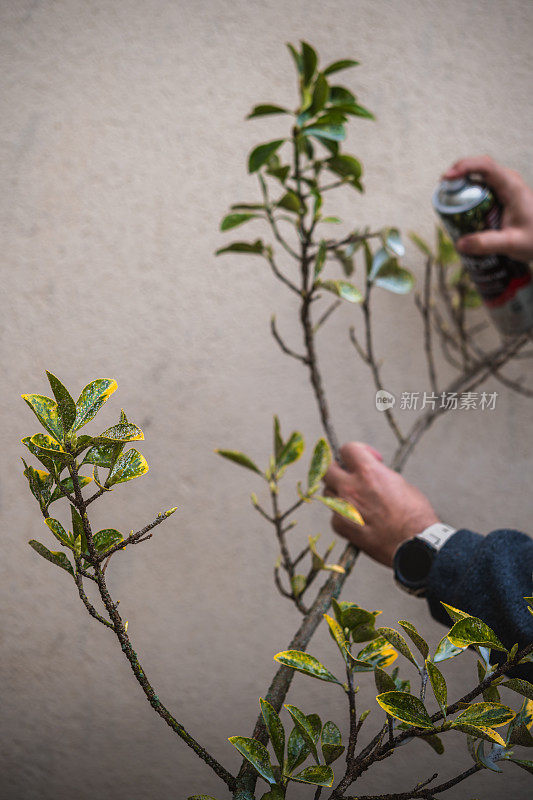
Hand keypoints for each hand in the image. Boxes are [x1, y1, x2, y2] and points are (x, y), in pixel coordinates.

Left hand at [323, 442, 438, 567]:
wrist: (415, 545)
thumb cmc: (414, 515)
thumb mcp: (400, 484)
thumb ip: (379, 475)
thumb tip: (372, 475)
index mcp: (368, 472)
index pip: (347, 449)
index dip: (358, 451)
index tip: (369, 459)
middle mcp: (350, 487)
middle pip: (328, 469)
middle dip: (338, 469)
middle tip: (350, 475)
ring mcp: (342, 507)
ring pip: (328, 493)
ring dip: (339, 493)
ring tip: (357, 500)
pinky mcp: (341, 526)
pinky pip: (334, 515)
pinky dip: (343, 516)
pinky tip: (358, 520)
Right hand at [442, 155, 532, 261]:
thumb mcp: (511, 243)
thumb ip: (486, 244)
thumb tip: (460, 244)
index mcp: (511, 187)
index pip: (485, 166)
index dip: (464, 167)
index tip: (447, 178)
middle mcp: (507, 181)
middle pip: (478, 168)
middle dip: (458, 174)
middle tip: (442, 190)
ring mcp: (504, 187)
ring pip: (479, 176)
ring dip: (461, 183)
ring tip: (447, 197)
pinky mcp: (501, 195)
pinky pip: (481, 187)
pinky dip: (468, 192)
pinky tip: (459, 205)